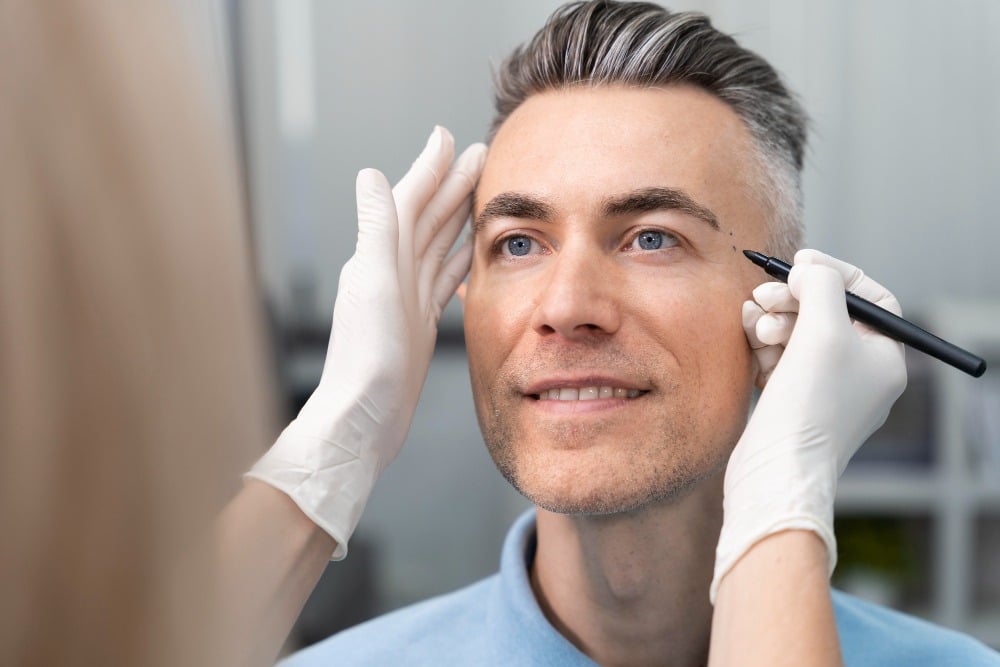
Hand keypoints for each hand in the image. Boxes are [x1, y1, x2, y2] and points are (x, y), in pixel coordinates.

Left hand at [247, 127, 486, 556]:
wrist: (365, 418)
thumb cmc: (367, 359)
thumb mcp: (372, 285)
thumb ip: (375, 230)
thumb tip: (368, 174)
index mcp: (380, 258)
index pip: (409, 200)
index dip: (430, 167)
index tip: (449, 137)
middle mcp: (391, 272)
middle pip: (427, 217)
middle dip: (451, 184)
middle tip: (481, 155)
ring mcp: (406, 298)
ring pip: (437, 245)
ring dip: (457, 216)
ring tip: (482, 195)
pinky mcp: (418, 323)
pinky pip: (442, 279)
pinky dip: (457, 259)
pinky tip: (470, 253)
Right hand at [711, 249, 906, 600]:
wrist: (776, 472)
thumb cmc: (809, 406)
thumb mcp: (823, 331)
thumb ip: (821, 287)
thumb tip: (809, 270)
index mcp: (884, 359)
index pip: (870, 298)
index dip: (835, 274)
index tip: (798, 264)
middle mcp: (859, 375)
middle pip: (827, 314)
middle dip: (793, 299)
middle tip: (763, 295)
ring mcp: (825, 392)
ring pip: (798, 335)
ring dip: (773, 320)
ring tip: (753, 323)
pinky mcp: (792, 405)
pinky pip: (780, 358)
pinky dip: (764, 344)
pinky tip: (749, 341)